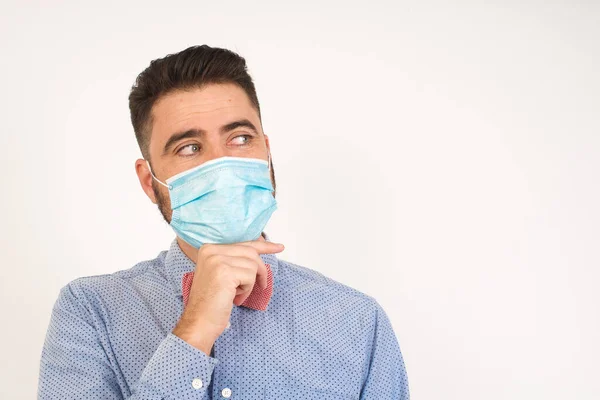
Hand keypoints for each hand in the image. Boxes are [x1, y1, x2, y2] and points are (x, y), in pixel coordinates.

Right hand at [172, 240, 284, 354]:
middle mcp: (211, 250)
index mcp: (209, 249)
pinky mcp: (225, 272)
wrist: (198, 322)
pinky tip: (235, 298)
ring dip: (250, 283)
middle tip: (262, 285)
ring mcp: (217, 260)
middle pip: (251, 252)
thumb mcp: (221, 274)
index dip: (264, 246)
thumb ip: (235, 261)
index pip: (243, 243)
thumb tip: (260, 252)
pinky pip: (250, 277)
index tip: (279, 247)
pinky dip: (247, 290)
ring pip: (252, 265)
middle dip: (260, 270)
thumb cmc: (211, 302)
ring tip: (237, 295)